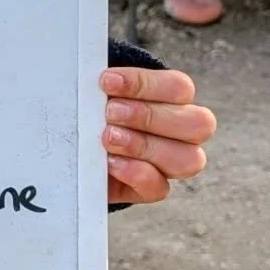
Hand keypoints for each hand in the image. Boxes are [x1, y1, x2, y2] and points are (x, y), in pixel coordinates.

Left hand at [101, 67, 214, 204]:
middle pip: (198, 124)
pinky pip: (160, 188)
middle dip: (148, 116)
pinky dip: (136, 174)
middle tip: (110, 113)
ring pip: (188, 159)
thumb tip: (100, 80)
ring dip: (144, 146)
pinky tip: (111, 163)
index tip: (106, 81)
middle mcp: (183, 132)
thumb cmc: (89, 110)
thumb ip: (101, 88)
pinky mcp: (151, 188)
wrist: (70, 146)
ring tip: (108, 138)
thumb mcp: (94, 94)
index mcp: (173, 99)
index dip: (144, 83)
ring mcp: (172, 163)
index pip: (178, 87)